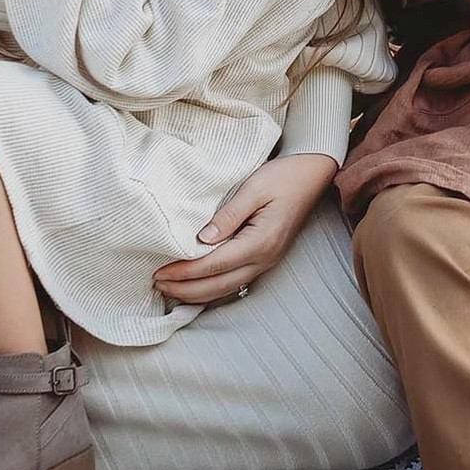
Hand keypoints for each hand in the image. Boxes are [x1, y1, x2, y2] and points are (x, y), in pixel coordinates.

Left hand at [153, 153, 335, 303]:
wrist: (313, 175)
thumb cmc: (284, 177)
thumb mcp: (254, 188)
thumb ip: (228, 215)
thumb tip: (202, 239)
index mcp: (260, 242)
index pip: (214, 264)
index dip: (185, 271)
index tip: (160, 271)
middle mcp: (264, 258)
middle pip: (218, 285)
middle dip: (185, 289)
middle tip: (157, 284)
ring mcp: (266, 262)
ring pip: (226, 289)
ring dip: (197, 293)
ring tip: (170, 290)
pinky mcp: (265, 258)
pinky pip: (234, 282)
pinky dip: (212, 289)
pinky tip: (196, 287)